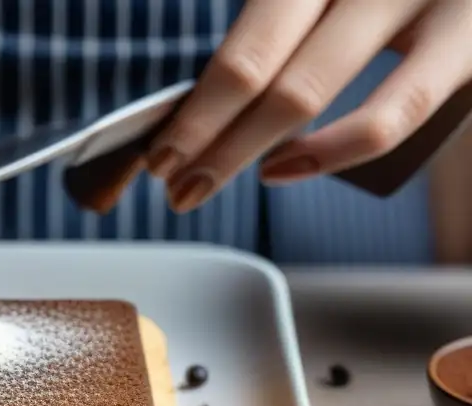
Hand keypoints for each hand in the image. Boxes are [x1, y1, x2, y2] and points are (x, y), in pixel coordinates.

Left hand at [145, 0, 471, 211]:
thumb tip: (200, 105)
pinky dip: (330, 152)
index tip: (158, 153)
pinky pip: (395, 112)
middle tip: (170, 183)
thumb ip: (275, 27)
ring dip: (240, 152)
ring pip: (305, 91)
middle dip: (202, 139)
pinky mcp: (469, 37)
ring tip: (202, 184)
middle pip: (258, 70)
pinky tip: (282, 169)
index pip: (244, 44)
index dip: (196, 109)